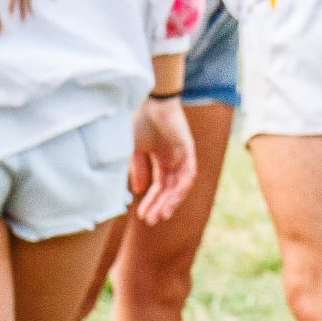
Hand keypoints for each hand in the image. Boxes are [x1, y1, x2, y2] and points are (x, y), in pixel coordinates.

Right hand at [128, 96, 196, 223]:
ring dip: (171, 200)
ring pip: (180, 184)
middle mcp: (173, 159)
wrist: (147, 100)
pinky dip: (181, 186)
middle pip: (169, 188)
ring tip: (161, 214)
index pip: (158, 186)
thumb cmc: (138, 120)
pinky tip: (172, 198)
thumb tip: (140, 191)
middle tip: (151, 221)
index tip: (141, 216)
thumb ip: (138, 169)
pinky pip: (189, 173)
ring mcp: (182, 154)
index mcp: (160, 158)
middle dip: (160, 205)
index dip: (151, 201)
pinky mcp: (188, 149)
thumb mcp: (132, 150)